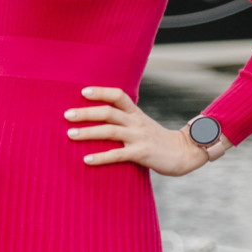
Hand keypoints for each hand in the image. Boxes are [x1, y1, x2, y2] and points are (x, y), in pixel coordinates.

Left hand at [64, 86, 211, 175]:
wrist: (185, 154)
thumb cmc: (158, 141)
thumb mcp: (143, 125)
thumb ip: (126, 121)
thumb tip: (102, 119)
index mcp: (136, 114)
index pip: (118, 96)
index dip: (101, 92)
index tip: (82, 92)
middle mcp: (136, 122)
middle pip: (108, 112)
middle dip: (86, 113)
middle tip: (67, 115)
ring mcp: (139, 137)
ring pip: (109, 131)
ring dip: (88, 132)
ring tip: (70, 134)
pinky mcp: (141, 153)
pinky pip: (117, 155)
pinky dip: (100, 157)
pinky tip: (86, 159)